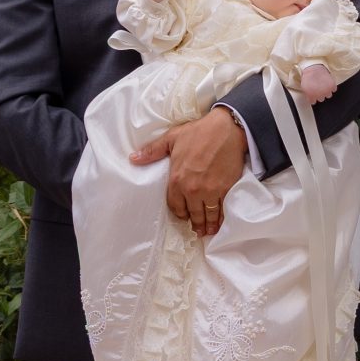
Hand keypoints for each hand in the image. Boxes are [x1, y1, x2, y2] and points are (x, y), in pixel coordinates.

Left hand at [130, 108, 247, 235]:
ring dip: (208, 225)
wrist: (226, 129)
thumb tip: (133, 159)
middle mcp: (192, 190)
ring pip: (208, 215)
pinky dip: (221, 218)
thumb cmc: (198, 132)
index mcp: (177, 180)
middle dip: (195, 223)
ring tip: (208, 231)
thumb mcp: (172, 138)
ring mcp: (210, 191)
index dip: (180, 213)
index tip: (183, 216)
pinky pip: (222, 210)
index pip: (175, 206)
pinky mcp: (226, 190)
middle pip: (193, 213)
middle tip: (197, 230)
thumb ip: (152, 151)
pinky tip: (220, 223)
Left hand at [298, 62, 337, 104]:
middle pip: (321, 99)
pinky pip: (334, 89)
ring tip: (323, 85)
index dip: (313, 98)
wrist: (313, 68)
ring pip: (328, 95)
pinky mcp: (332, 86)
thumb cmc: (308, 76)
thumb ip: (308, 94)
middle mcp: (320, 95)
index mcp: (312, 97)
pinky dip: (331, 87)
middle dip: (320, 94)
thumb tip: (310, 98)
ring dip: (326, 91)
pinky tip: (328, 83)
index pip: (313, 102)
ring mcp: (327, 91)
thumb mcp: (304, 87)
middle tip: (318, 88)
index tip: (313, 94)